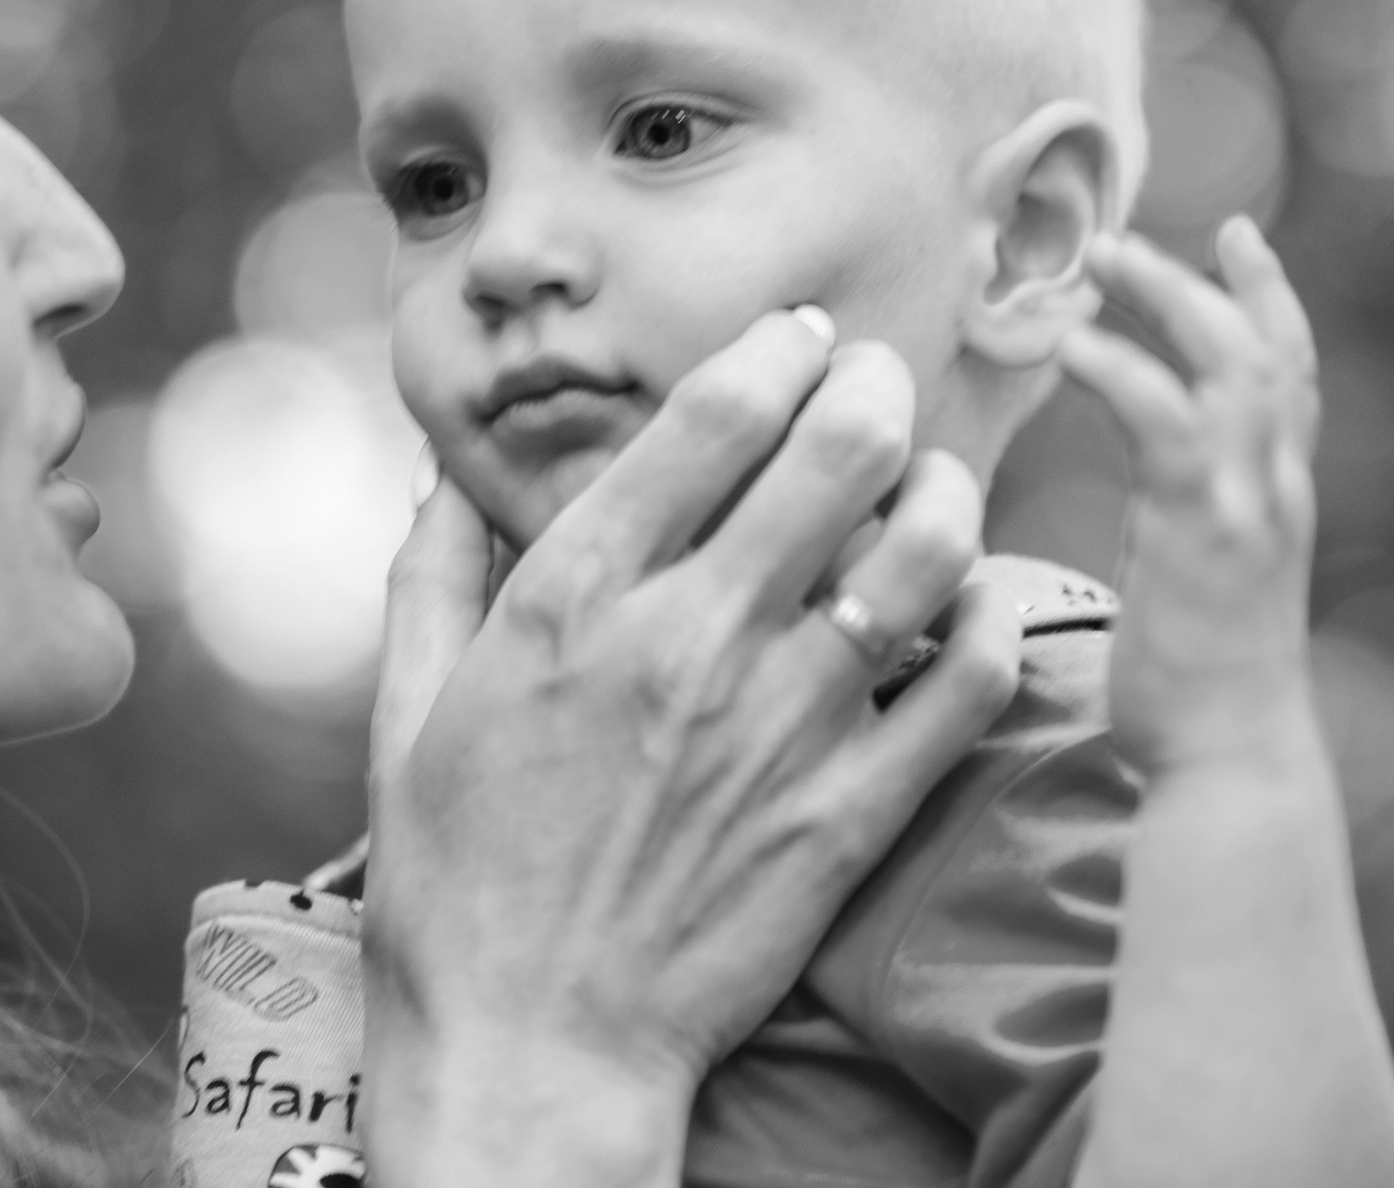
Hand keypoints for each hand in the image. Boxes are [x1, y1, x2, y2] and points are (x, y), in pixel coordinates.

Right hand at [361, 311, 1023, 1187]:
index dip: (774, 348)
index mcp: (575, 599)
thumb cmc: (455, 887)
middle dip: (874, 383)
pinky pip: (969, 682)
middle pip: (840, 447)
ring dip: (943, 489)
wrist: (531, 1052)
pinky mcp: (849, 814)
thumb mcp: (403, 717)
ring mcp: (782, 726)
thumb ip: (432, 577)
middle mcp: (690, 638)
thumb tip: (446, 473)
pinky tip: (972, 602)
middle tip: (875, 383)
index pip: (712, 413)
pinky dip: (989, 620)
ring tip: (928, 484)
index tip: (794, 341)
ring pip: (926, 548)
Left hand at [1059, 216, 1320, 777]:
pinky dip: (1121, 368)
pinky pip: (1165, 420)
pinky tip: (1072, 344)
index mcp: (1279, 501)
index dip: (1267, 297)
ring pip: (1226, 363)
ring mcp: (1248, 505)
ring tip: (1100, 259)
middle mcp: (1278, 490)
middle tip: (1131, 236)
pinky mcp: (1203, 529)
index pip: (1289, 374)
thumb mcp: (1206, 593)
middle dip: (1207, 279)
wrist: (1232, 767)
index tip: (1237, 235)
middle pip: (1265, 348)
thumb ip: (1194, 535)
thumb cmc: (1200, 700)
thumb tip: (1158, 519)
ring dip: (1164, 298)